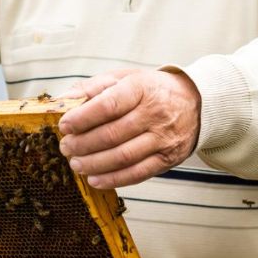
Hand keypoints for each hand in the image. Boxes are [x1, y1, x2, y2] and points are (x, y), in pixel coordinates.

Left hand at [55, 69, 200, 188]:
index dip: (83, 118)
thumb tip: (62, 99)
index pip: (108, 105)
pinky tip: (95, 178)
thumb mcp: (124, 77)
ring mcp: (163, 138)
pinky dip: (112, 179)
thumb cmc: (151, 90)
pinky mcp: (167, 159)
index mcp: (141, 89)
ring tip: (75, 163)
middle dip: (82, 144)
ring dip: (93, 164)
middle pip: (112, 134)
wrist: (195, 102)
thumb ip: (92, 87)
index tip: (64, 125)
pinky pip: (137, 173)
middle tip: (66, 147)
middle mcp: (155, 114)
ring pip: (122, 157)